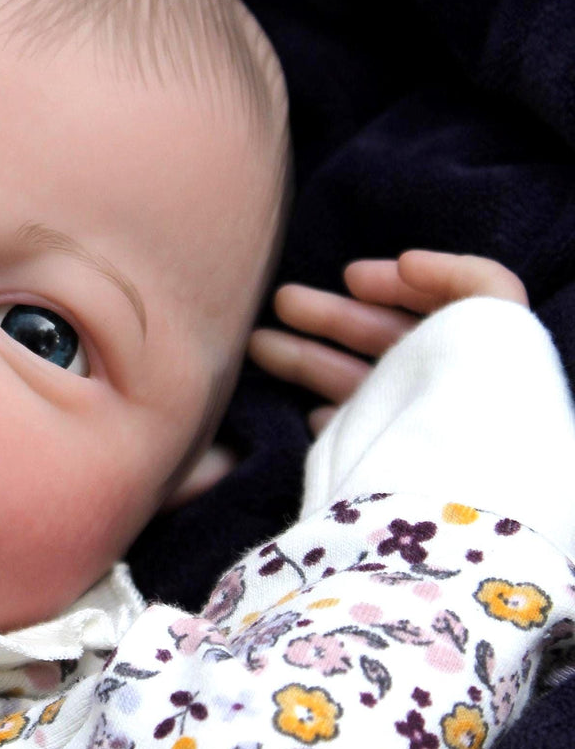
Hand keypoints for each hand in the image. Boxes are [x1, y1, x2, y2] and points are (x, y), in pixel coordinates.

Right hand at [248, 250, 527, 434]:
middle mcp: (437, 387)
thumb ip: (466, 277)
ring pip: (350, 380)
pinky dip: (324, 417)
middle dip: (331, 315)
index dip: (394, 285)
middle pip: (382, 340)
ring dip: (305, 356)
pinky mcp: (371, 462)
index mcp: (471, 352)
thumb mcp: (491, 313)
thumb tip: (408, 264)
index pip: (435, 308)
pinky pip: (345, 432)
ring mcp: (402, 426)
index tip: (351, 277)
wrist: (448, 485)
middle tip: (282, 301)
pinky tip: (306, 413)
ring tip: (256, 344)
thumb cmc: (473, 392)